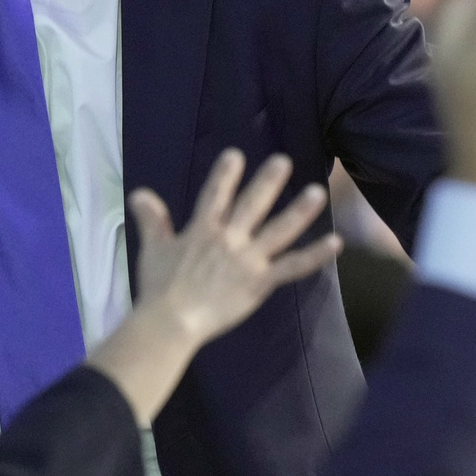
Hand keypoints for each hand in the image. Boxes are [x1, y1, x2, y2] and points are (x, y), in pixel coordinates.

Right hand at [131, 150, 342, 344]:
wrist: (171, 321)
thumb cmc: (159, 287)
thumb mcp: (152, 248)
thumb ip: (151, 219)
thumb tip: (140, 193)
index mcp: (203, 230)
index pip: (216, 195)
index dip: (226, 174)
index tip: (236, 154)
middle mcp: (229, 239)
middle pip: (252, 205)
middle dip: (268, 181)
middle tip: (284, 160)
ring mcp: (248, 260)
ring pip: (279, 231)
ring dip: (300, 211)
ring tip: (318, 192)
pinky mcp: (261, 282)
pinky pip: (293, 267)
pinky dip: (315, 255)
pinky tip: (335, 243)